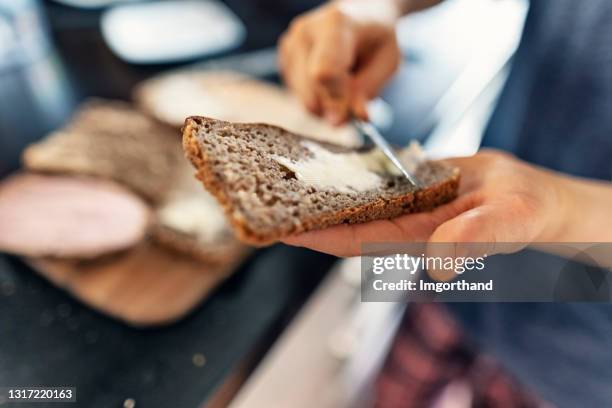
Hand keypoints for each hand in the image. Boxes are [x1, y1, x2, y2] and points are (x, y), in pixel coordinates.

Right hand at [278, 1, 401, 123]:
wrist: (360, 14)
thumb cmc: (376, 38)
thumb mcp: (387, 61)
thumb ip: (367, 90)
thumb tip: (347, 119)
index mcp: (335, 25)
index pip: (324, 73)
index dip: (334, 101)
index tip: (346, 119)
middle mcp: (305, 32)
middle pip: (310, 90)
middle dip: (332, 108)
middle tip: (352, 110)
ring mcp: (290, 43)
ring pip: (302, 97)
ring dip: (325, 105)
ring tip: (344, 89)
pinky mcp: (284, 57)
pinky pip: (297, 95)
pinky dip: (316, 98)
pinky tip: (329, 83)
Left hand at [282, 150, 570, 256]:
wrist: (526, 194)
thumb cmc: (522, 213)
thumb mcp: (507, 221)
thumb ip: (474, 239)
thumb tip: (439, 262)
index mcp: (413, 237)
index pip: (354, 240)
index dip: (316, 235)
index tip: (279, 228)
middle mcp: (397, 222)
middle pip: (341, 220)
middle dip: (304, 212)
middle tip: (263, 196)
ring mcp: (399, 203)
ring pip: (350, 198)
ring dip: (318, 188)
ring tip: (280, 171)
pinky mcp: (405, 184)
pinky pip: (368, 177)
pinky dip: (345, 168)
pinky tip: (321, 154)